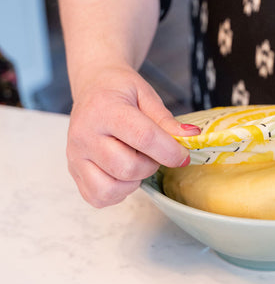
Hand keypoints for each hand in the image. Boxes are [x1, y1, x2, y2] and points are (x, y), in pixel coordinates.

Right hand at [66, 65, 199, 206]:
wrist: (92, 87)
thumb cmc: (120, 91)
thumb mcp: (146, 96)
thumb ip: (167, 120)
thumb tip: (191, 136)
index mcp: (104, 109)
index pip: (144, 138)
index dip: (170, 151)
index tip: (183, 155)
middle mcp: (84, 134)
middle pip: (128, 168)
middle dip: (150, 166)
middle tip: (152, 154)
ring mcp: (76, 156)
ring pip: (112, 187)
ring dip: (133, 181)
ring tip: (134, 162)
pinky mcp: (74, 172)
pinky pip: (99, 197)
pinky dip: (117, 192)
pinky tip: (122, 174)